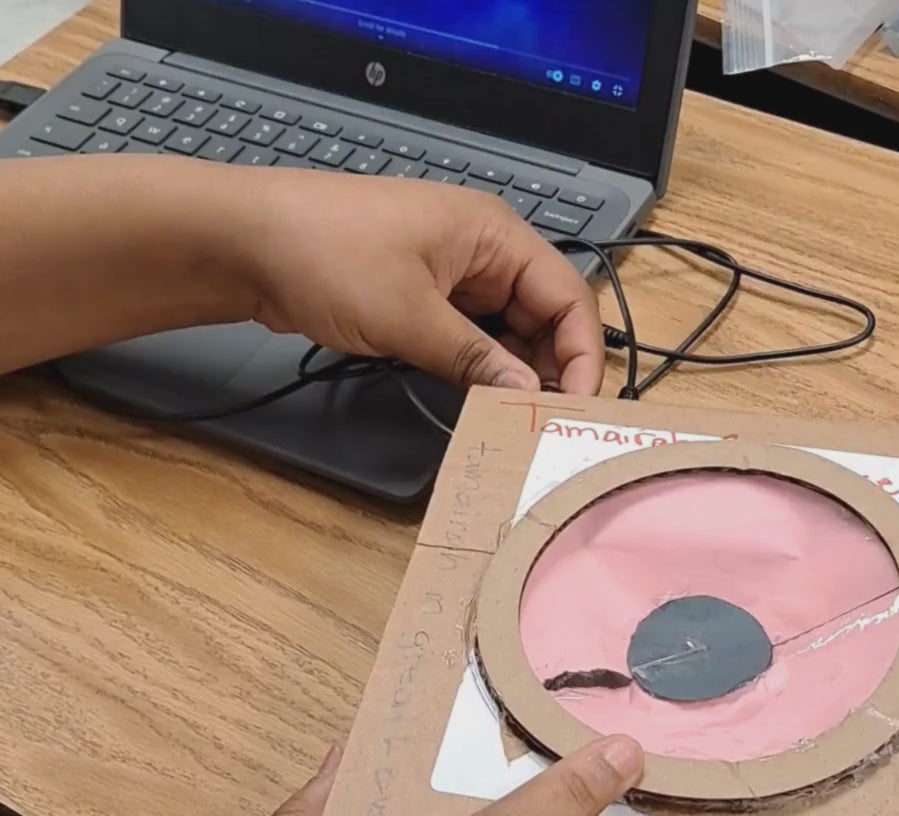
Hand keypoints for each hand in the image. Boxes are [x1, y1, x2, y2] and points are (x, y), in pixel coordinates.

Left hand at [242, 172, 604, 393]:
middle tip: (547, 425)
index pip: (567, 297)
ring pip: (509, 331)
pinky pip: (472, 337)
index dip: (582, 354)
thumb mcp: (410, 316)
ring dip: (514, 373)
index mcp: (494, 235)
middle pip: (544, 317)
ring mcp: (452, 276)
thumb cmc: (326, 255)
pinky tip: (481, 402)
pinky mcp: (424, 299)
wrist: (244, 244)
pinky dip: (480, 368)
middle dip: (551, 369)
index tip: (577, 408)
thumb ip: (475, 359)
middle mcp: (483, 252)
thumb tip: (527, 397)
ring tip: (516, 421)